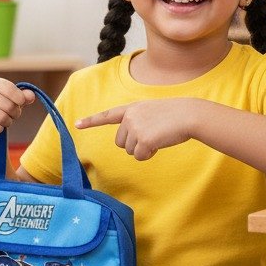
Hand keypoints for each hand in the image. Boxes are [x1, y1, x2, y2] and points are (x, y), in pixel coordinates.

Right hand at [0, 77, 34, 139]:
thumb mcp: (15, 100)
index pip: (10, 89)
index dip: (20, 99)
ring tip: (4, 120)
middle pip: (9, 106)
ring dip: (7, 122)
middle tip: (11, 114)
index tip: (20, 103)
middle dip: (15, 114)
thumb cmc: (3, 108)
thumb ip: (24, 97)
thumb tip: (30, 96)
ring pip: (1, 118)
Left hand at [76, 99, 198, 160]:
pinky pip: (140, 156)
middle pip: (121, 143)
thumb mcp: (152, 112)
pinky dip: (149, 154)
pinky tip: (159, 143)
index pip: (108, 115)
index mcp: (132, 109)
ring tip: (158, 136)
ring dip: (143, 149)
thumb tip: (133, 143)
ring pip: (130, 151)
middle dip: (134, 144)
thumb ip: (138, 122)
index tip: (77, 124)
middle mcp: (130, 117)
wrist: (188, 115)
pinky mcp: (143, 139)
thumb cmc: (175, 115)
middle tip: (152, 136)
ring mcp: (135, 128)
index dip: (91, 121)